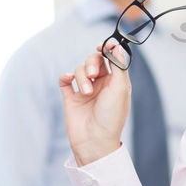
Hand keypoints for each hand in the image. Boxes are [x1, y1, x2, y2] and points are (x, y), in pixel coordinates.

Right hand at [59, 43, 131, 166]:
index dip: (107, 49)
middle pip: (94, 61)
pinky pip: (65, 80)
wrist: (95, 141)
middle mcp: (101, 84)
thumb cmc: (112, 116)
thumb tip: (116, 45)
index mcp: (116, 81)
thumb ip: (119, 65)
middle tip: (92, 75)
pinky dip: (66, 76)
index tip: (103, 44)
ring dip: (81, 76)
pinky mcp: (71, 97)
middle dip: (92, 63)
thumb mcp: (120, 88)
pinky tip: (68, 79)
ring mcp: (85, 90)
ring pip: (79, 70)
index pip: (111, 59)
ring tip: (87, 92)